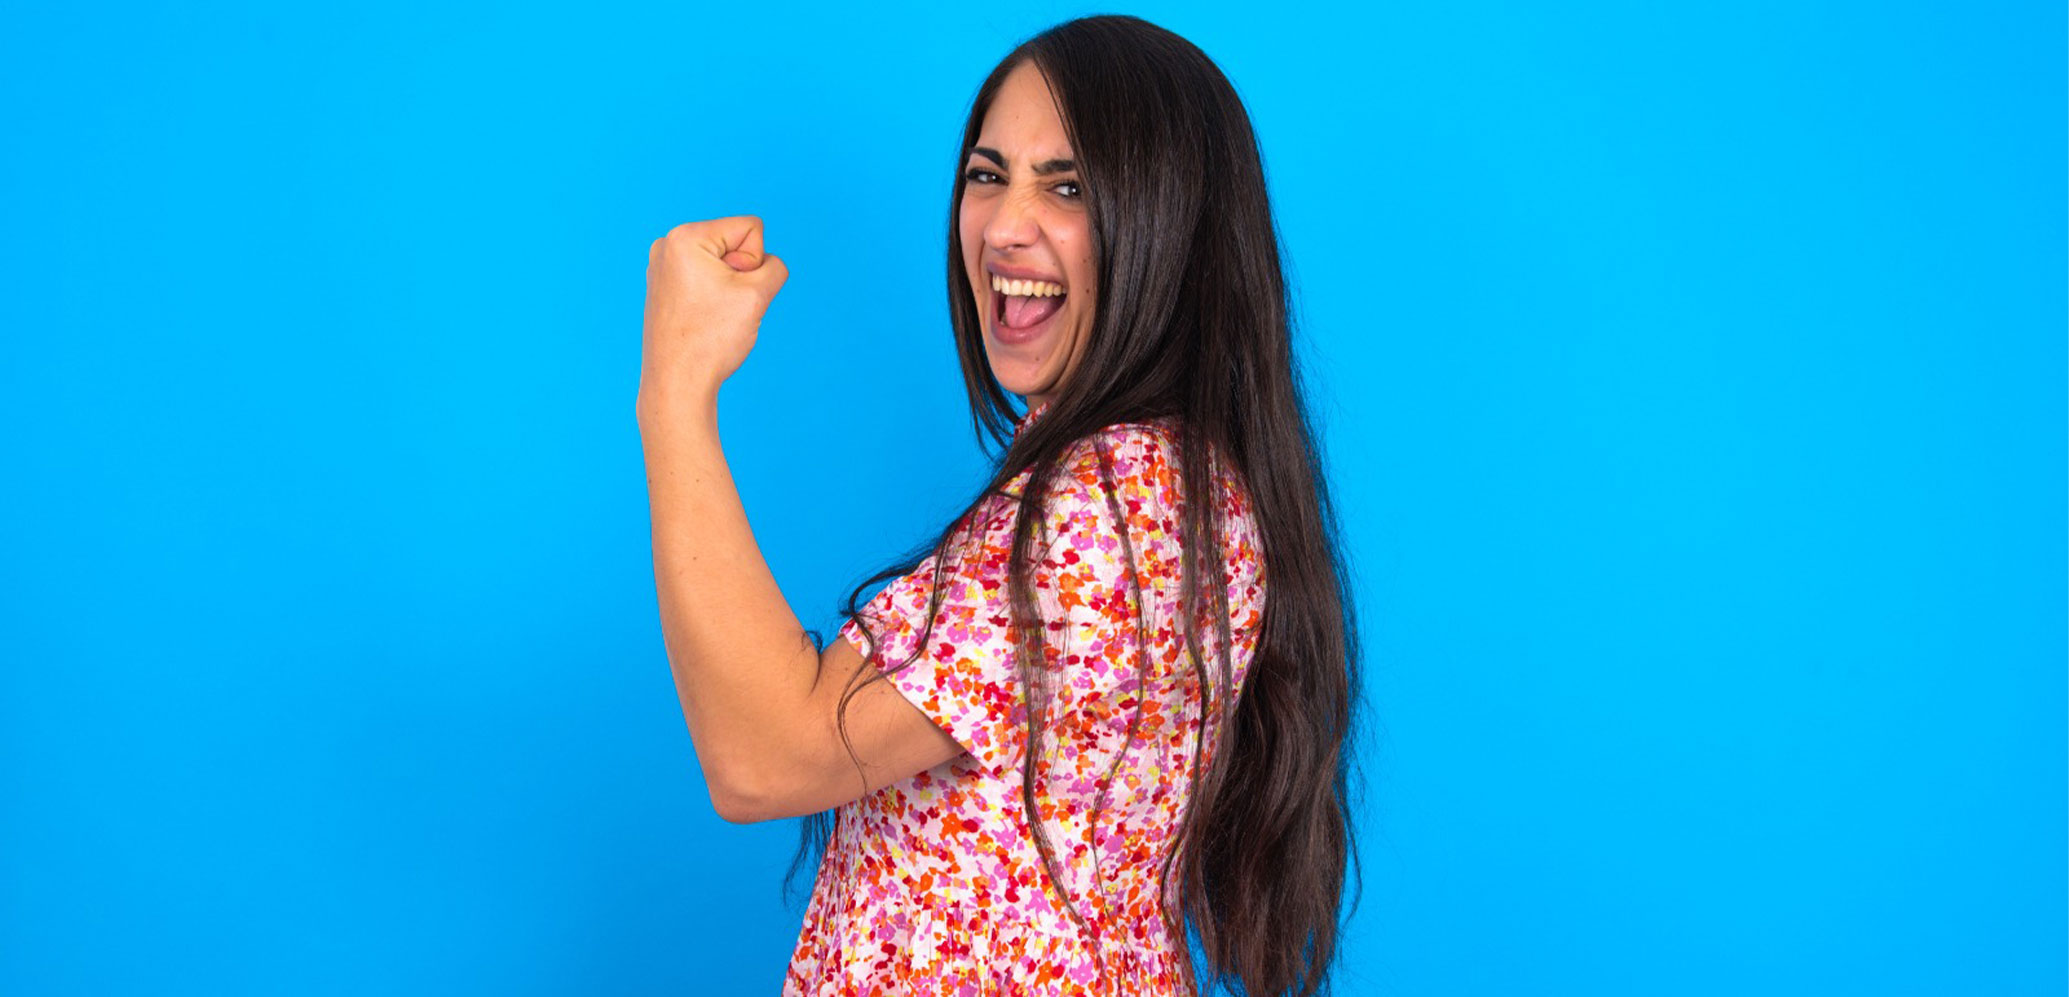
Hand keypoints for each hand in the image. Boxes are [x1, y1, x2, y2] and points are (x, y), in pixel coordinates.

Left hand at [640, 215, 788, 405]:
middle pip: (734, 243)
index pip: (750, 228)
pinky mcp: (664, 286)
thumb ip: (775, 266)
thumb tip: (763, 264)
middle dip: (740, 275)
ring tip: (712, 315)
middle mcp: (668, 245)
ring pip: (722, 264)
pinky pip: (706, 279)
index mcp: (685, 237)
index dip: (755, 262)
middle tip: (722, 308)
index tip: (733, 292)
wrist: (677, 383)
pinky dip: (713, 297)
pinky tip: (702, 320)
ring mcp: (662, 266)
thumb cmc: (711, 340)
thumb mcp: (758, 295)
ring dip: (729, 288)